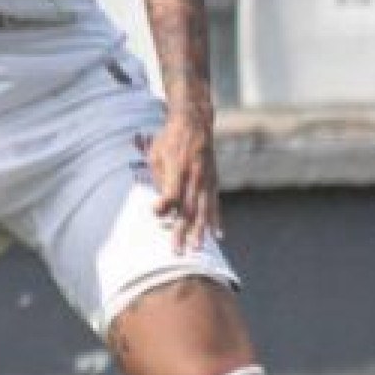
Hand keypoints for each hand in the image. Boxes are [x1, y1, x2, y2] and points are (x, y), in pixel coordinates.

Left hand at [149, 104, 220, 253]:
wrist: (194, 123)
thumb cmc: (169, 140)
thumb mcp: (156, 154)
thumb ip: (159, 179)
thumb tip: (161, 207)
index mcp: (177, 167)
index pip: (172, 192)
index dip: (164, 204)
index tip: (156, 213)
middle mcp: (194, 176)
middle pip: (188, 208)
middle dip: (182, 230)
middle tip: (178, 251)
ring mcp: (206, 180)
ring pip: (204, 210)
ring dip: (200, 231)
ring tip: (198, 249)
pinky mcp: (213, 181)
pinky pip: (215, 204)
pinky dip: (216, 220)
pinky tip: (218, 235)